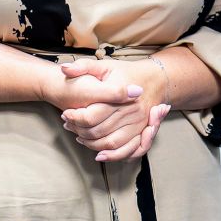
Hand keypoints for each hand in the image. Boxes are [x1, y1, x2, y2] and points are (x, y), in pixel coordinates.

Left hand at [54, 60, 171, 162]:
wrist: (155, 79)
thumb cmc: (127, 73)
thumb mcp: (105, 65)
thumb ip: (84, 66)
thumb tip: (64, 69)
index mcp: (119, 95)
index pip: (91, 115)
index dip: (74, 118)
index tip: (65, 114)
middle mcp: (130, 111)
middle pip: (98, 131)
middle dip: (79, 131)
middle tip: (68, 125)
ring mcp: (138, 123)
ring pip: (110, 142)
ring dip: (92, 144)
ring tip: (80, 137)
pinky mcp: (143, 131)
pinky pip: (128, 149)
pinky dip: (114, 155)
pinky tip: (101, 154)